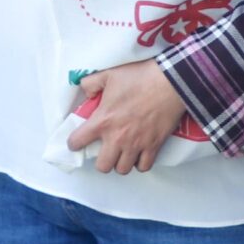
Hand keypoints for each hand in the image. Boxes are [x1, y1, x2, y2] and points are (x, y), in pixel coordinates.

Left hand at [64, 58, 189, 174]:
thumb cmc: (139, 77)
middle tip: (105, 151)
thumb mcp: (109, 74)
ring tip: (122, 153)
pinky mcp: (154, 146)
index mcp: (102, 121)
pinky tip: (139, 154)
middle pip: (103, 166)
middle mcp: (117, 138)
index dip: (74, 143)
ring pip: (123, 170)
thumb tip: (87, 93)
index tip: (77, 141)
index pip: (77, 142)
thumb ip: (90, 83)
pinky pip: (144, 166)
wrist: (170, 82)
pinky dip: (140, 163)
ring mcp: (136, 144)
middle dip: (101, 160)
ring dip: (121, 163)